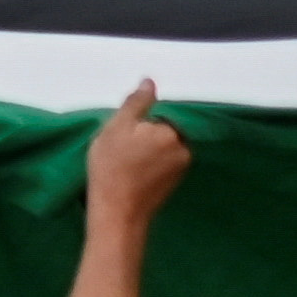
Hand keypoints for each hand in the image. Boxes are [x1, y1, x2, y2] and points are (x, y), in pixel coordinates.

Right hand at [80, 83, 188, 223]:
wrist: (117, 214)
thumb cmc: (112, 168)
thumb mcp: (116, 127)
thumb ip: (136, 102)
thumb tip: (150, 83)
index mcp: (173, 132)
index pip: (163, 111)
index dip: (142, 117)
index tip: (126, 129)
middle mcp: (184, 150)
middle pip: (165, 128)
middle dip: (146, 130)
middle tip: (122, 142)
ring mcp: (181, 169)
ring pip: (164, 145)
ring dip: (148, 146)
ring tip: (125, 157)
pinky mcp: (174, 183)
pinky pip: (164, 161)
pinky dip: (150, 161)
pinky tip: (132, 169)